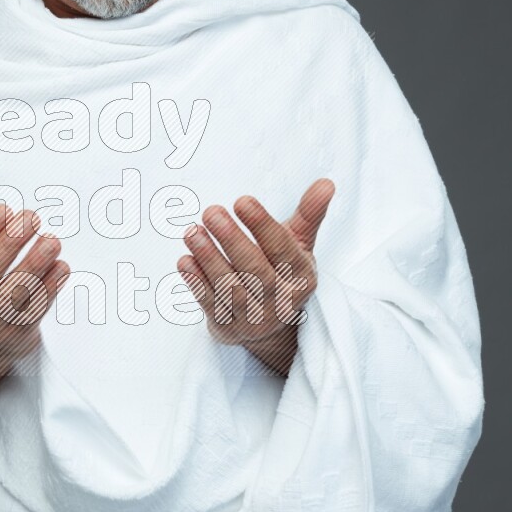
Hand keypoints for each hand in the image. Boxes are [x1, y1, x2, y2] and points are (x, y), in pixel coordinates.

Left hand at [176, 179, 334, 373]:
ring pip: (230, 288)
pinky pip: (211, 304)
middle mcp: (281, 302)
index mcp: (302, 277)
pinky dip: (197, 283)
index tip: (242, 201)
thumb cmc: (281, 272)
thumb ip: (308, 214)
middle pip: (255, 270)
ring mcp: (254, 319)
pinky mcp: (228, 328)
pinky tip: (185, 260)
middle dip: (231, 240)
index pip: (282, 248)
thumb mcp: (298, 245)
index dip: (262, 225)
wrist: (271, 326)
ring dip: (209, 259)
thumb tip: (326, 183)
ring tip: (192, 232)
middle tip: (211, 212)